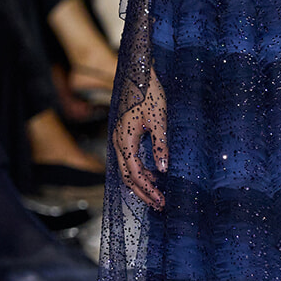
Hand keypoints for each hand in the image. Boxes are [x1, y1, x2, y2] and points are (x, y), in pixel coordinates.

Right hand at [113, 70, 167, 209]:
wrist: (138, 74)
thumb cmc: (149, 93)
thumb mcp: (159, 119)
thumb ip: (160, 145)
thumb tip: (163, 169)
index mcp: (125, 139)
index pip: (135, 173)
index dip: (148, 189)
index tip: (161, 200)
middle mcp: (118, 141)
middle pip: (127, 176)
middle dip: (143, 192)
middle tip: (159, 205)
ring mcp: (118, 138)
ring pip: (126, 170)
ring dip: (140, 184)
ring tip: (156, 195)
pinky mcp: (122, 135)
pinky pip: (127, 160)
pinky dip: (138, 172)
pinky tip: (152, 175)